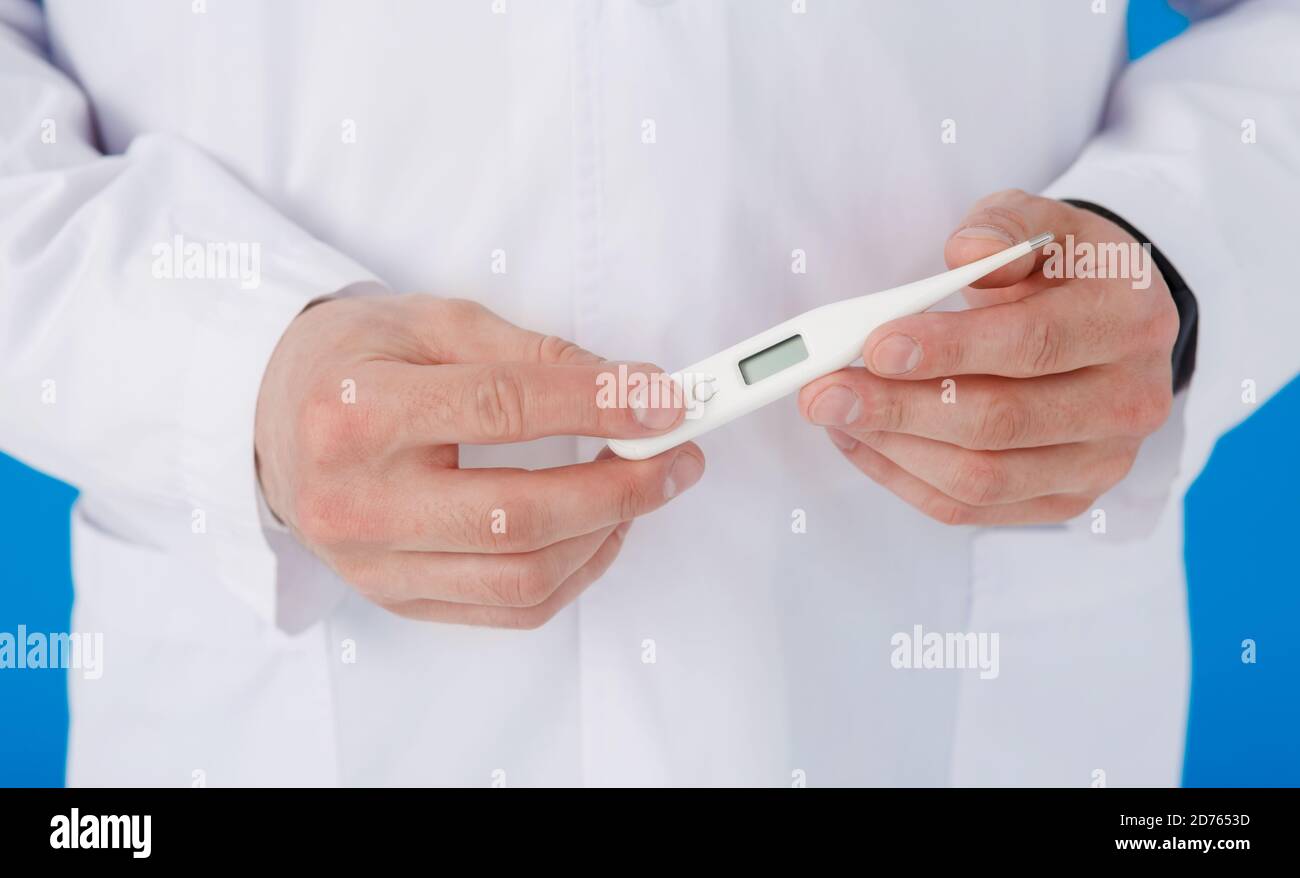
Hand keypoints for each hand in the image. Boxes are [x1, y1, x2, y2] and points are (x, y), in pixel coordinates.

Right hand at [255, 294, 703, 626]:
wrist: (271, 418)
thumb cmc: (354, 362)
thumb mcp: (433, 324)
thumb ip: (531, 354)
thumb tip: (631, 389)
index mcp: (358, 412)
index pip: (502, 410)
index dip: (598, 407)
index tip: (665, 400)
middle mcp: (358, 499)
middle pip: (518, 515)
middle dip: (622, 488)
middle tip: (678, 456)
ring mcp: (374, 564)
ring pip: (522, 577)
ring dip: (607, 535)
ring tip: (643, 488)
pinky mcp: (396, 599)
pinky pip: (509, 609)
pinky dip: (574, 574)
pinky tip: (600, 531)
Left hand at [799, 189, 1177, 524]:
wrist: (1110, 325)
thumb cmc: (1063, 272)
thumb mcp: (1044, 224)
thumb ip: (1005, 225)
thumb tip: (965, 250)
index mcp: (1128, 321)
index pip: (1033, 344)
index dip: (949, 350)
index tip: (876, 346)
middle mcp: (1129, 401)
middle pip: (1001, 422)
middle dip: (899, 408)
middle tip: (825, 391)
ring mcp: (1100, 461)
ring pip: (981, 478)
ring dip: (892, 448)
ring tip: (834, 412)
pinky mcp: (1066, 499)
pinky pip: (971, 508)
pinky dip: (902, 478)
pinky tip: (861, 440)